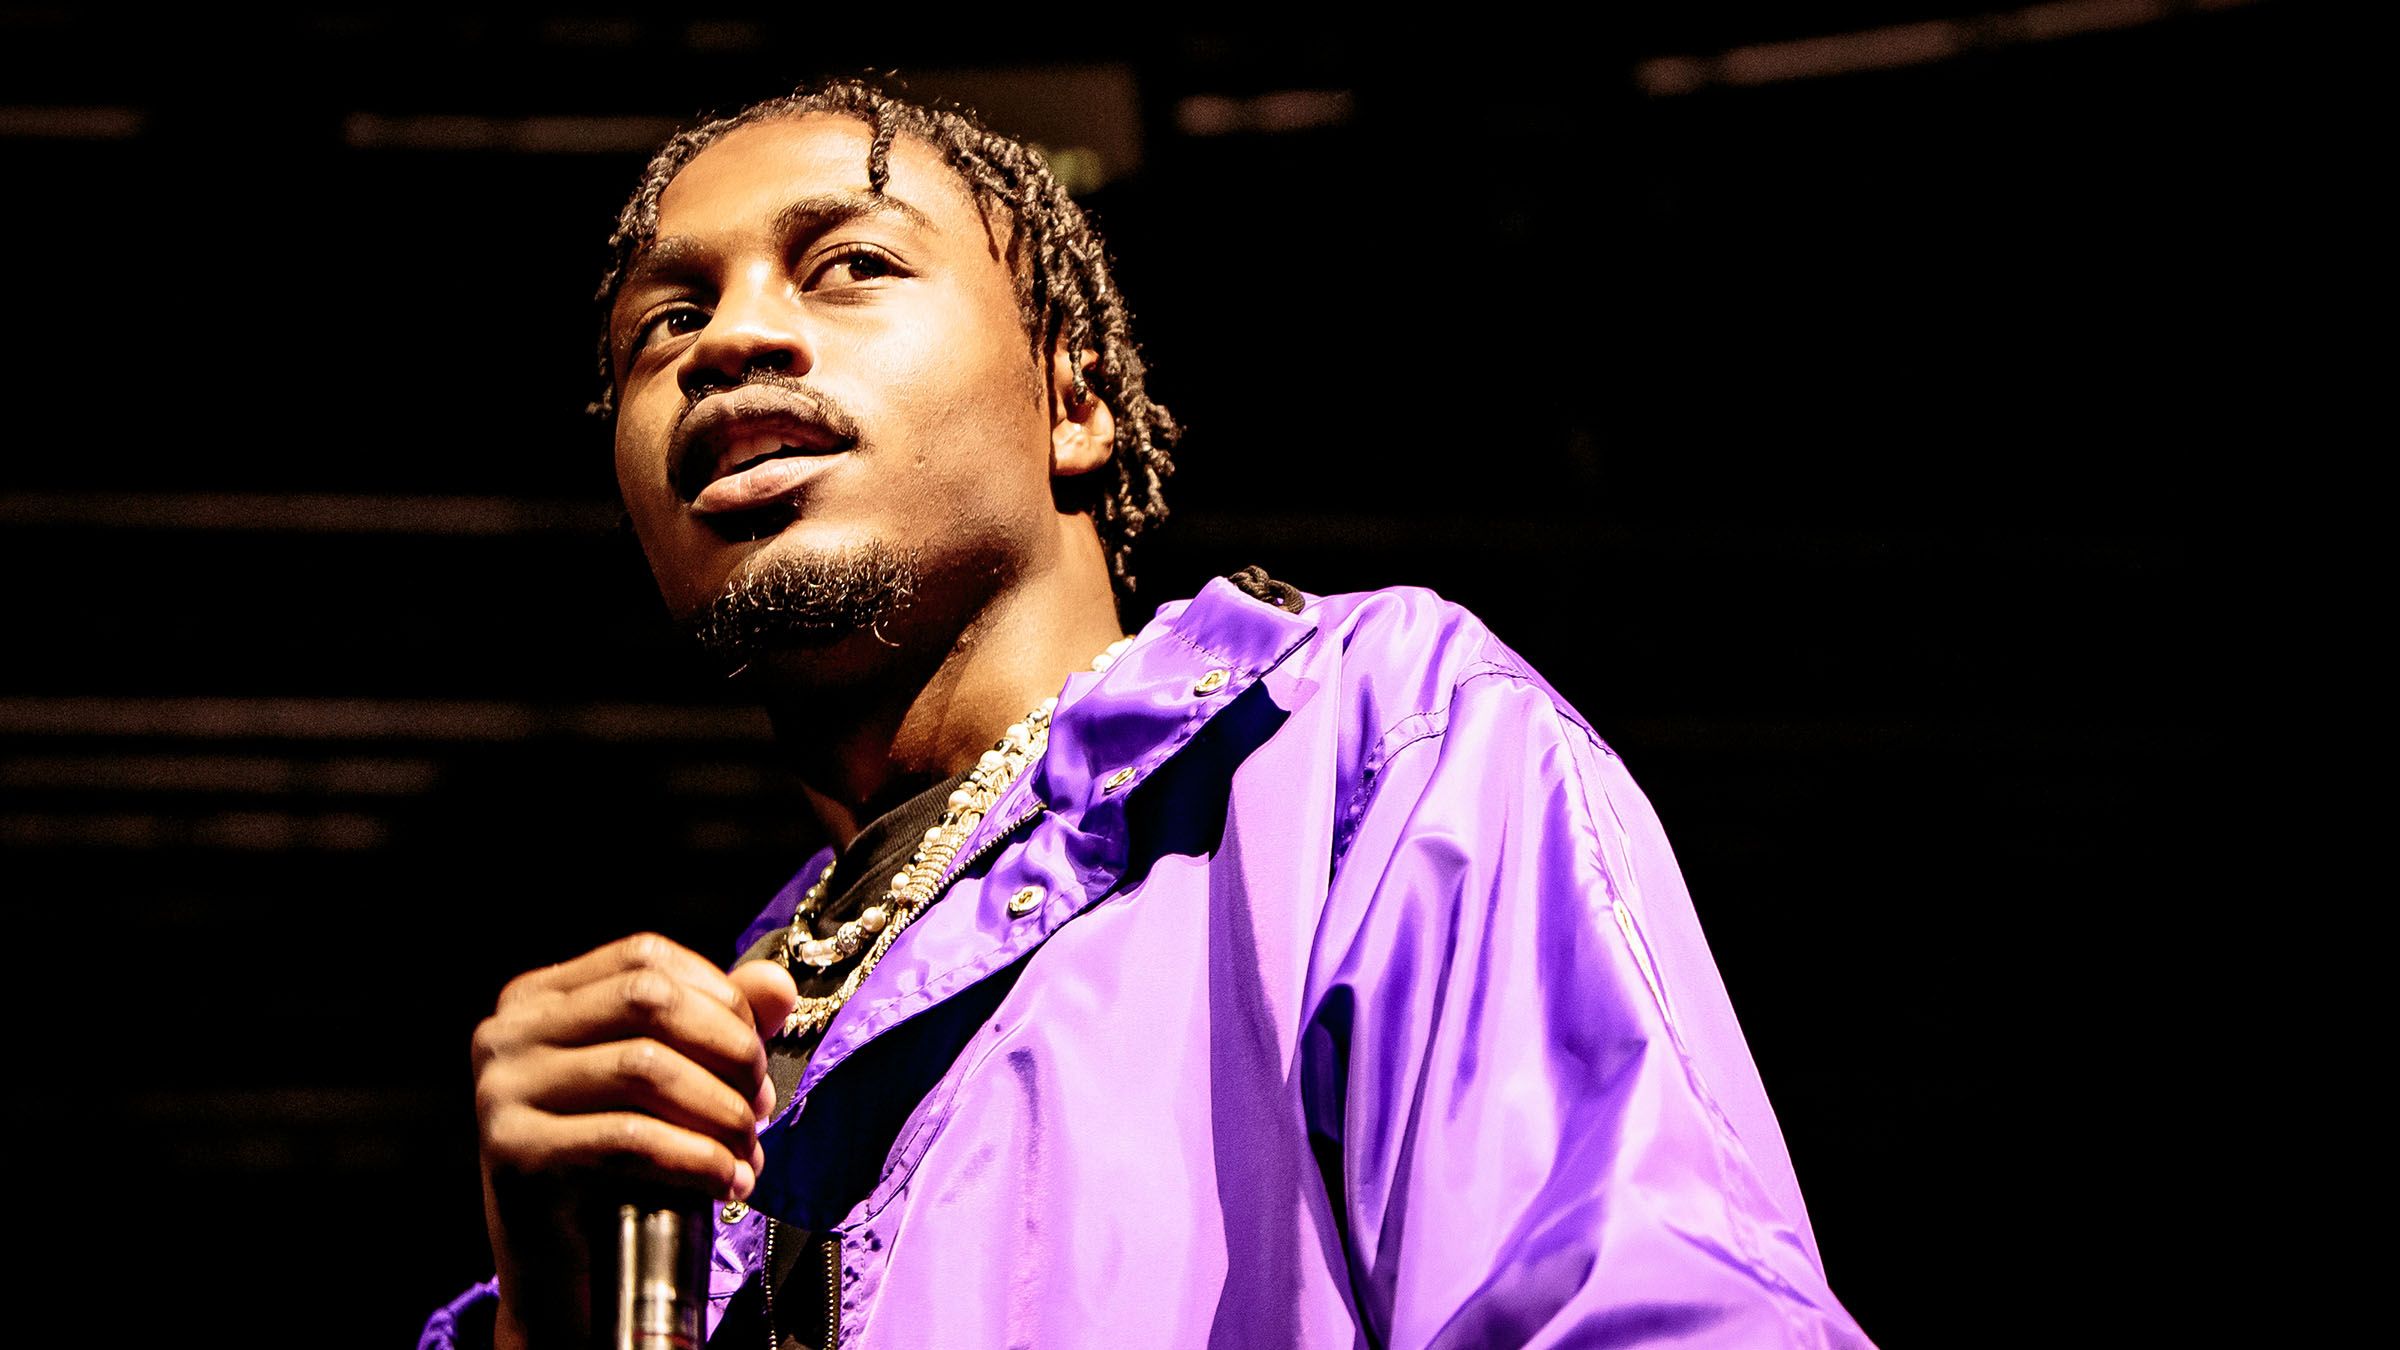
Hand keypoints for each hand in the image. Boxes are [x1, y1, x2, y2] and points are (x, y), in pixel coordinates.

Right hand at [470, 933, 798, 1349]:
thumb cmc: (620, 1162)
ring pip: (643, 1067)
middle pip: (646, 1001)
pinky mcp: (514, 1154)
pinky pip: (628, 1139)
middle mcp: (507, 1033)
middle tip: (761, 1100)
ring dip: (719, 1110)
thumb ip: (719, 1022)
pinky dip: (696, 1159)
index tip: (758, 1049)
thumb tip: (777, 985)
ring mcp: (501, 1091)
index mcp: (538, 997)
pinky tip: (729, 1182)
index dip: (718, 994)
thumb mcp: (669, 1080)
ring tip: (750, 1148)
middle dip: (726, 1047)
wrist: (565, 1266)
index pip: (644, 958)